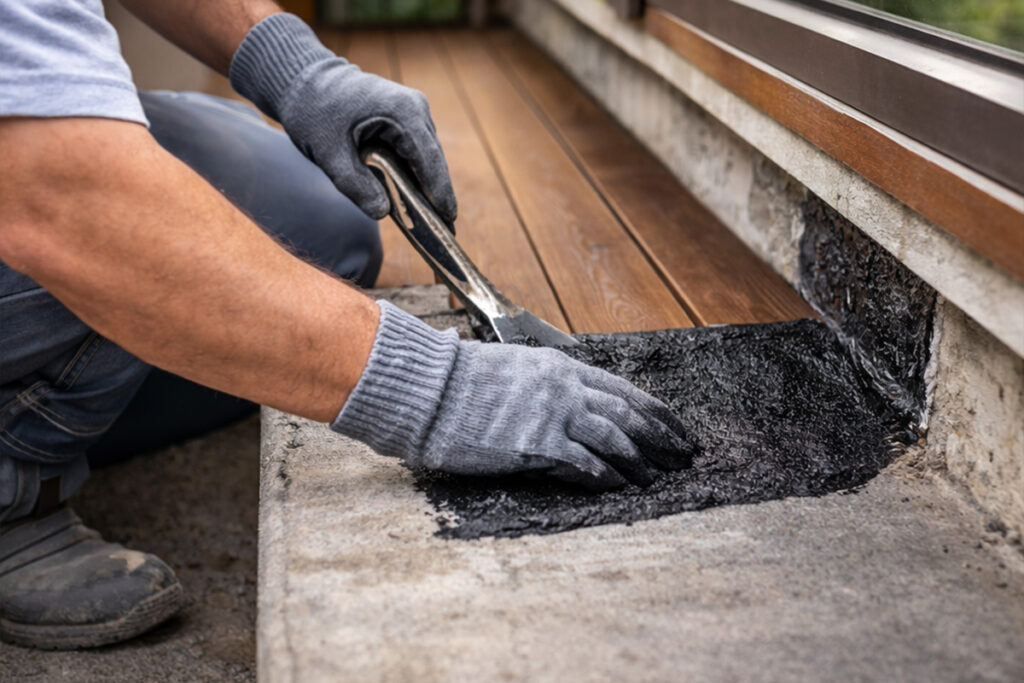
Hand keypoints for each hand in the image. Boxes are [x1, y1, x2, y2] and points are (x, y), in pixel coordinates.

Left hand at [229, 13, 455, 220]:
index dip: (440, 192)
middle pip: (432, 160)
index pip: (429, 160)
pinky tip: (413, 198)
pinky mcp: (405, 117)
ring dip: (425, 185)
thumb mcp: (328, 153)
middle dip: (436, 194)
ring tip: (431, 220)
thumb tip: (382, 212)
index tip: (448, 220)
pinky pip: (415, 151)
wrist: (303, 80)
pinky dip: (414, 173)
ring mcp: (413, 110)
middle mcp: (415, 108)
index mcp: (402, 112)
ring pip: (426, 157)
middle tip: (443, 231)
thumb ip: (355, 185)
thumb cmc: (313, 112)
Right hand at [333, 302, 696, 489]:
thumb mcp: (513, 369)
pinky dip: (605, 476)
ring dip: (639, 461)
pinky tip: (617, 487)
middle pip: (628, 414)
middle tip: (682, 455)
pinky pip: (584, 463)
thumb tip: (564, 399)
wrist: (430, 389)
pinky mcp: (536, 443)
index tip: (675, 426)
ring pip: (615, 438)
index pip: (622, 389)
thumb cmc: (461, 380)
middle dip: (660, 437)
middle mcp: (565, 387)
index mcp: (561, 367)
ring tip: (654, 479)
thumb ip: (544, 383)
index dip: (654, 411)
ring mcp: (552, 414)